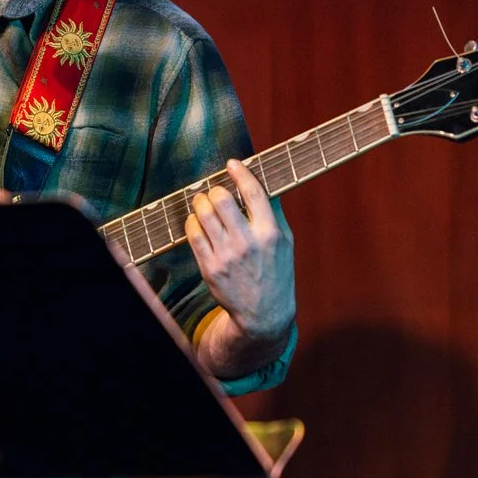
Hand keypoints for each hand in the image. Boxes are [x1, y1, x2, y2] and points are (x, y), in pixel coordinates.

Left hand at [184, 159, 294, 341]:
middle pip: (222, 199)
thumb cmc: (276, 273)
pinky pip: (192, 234)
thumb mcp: (285, 243)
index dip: (241, 173)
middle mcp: (248, 243)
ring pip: (203, 214)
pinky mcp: (209, 267)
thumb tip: (263, 183)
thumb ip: (275, 214)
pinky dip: (192, 222)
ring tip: (203, 203)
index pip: (254, 193)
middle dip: (215, 190)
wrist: (263, 313)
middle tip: (215, 192)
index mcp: (271, 234)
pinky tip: (197, 222)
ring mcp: (227, 255)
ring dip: (200, 202)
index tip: (232, 164)